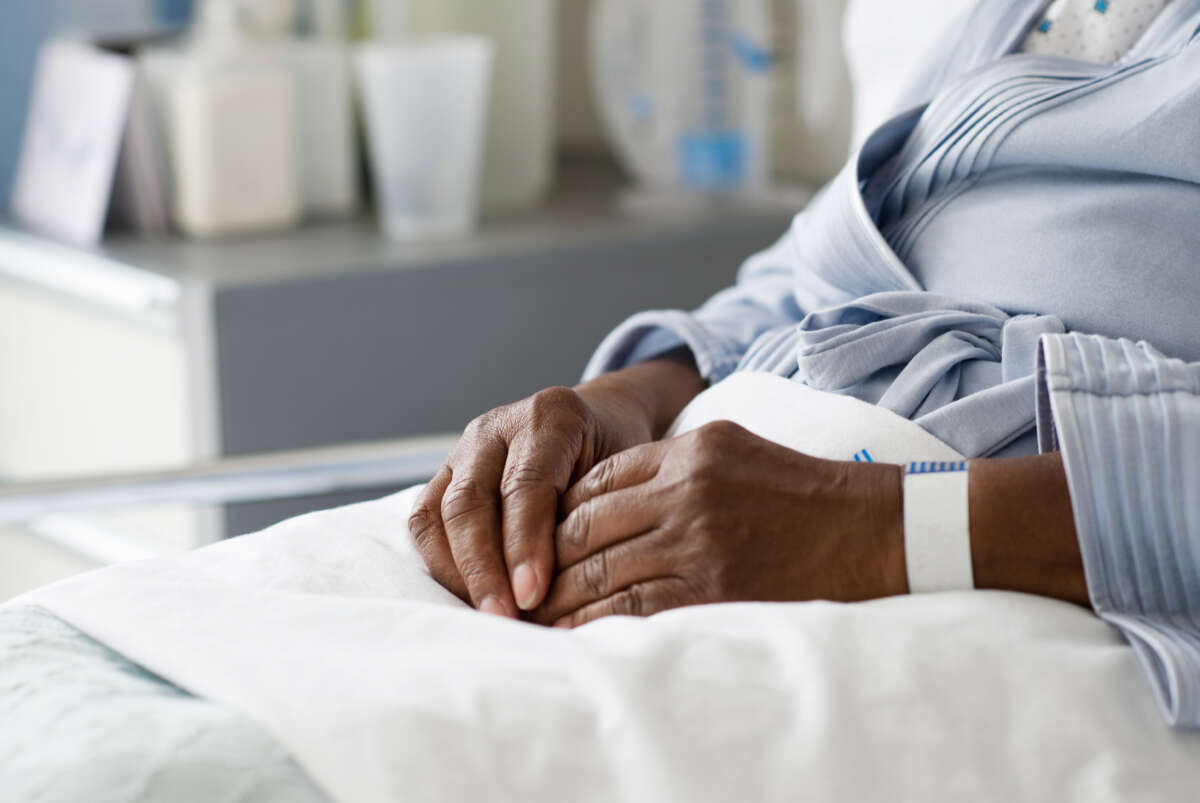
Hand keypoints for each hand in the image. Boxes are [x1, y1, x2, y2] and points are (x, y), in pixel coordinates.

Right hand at [408, 356, 704, 617]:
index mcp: (550, 418)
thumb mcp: (622, 475)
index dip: (525, 543)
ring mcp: (463, 450)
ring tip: (488, 616)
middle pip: (472, 500)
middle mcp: (497, 428)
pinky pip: (425, 521)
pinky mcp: (444, 475)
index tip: (533, 594)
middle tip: (505, 618)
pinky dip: (442, 563)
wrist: (601, 420)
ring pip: (439, 513)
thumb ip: (594, 518)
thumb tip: (570, 594)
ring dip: (459, 571)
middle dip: (484, 567)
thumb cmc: (617, 456)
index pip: (526, 484)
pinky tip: (471, 597)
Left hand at [531, 420, 907, 627]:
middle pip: (587, 527)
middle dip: (545, 558)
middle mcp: (688, 493)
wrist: (874, 531)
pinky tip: (575, 633)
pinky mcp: (715, 590)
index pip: (596, 482)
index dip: (558, 512)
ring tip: (535, 613)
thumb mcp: (733, 447)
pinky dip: (596, 623)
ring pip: (602, 570)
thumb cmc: (800, 490)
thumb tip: (602, 492)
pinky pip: (635, 608)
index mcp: (690, 452)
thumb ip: (668, 463)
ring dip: (561, 597)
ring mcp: (700, 543)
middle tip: (520, 581)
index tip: (538, 538)